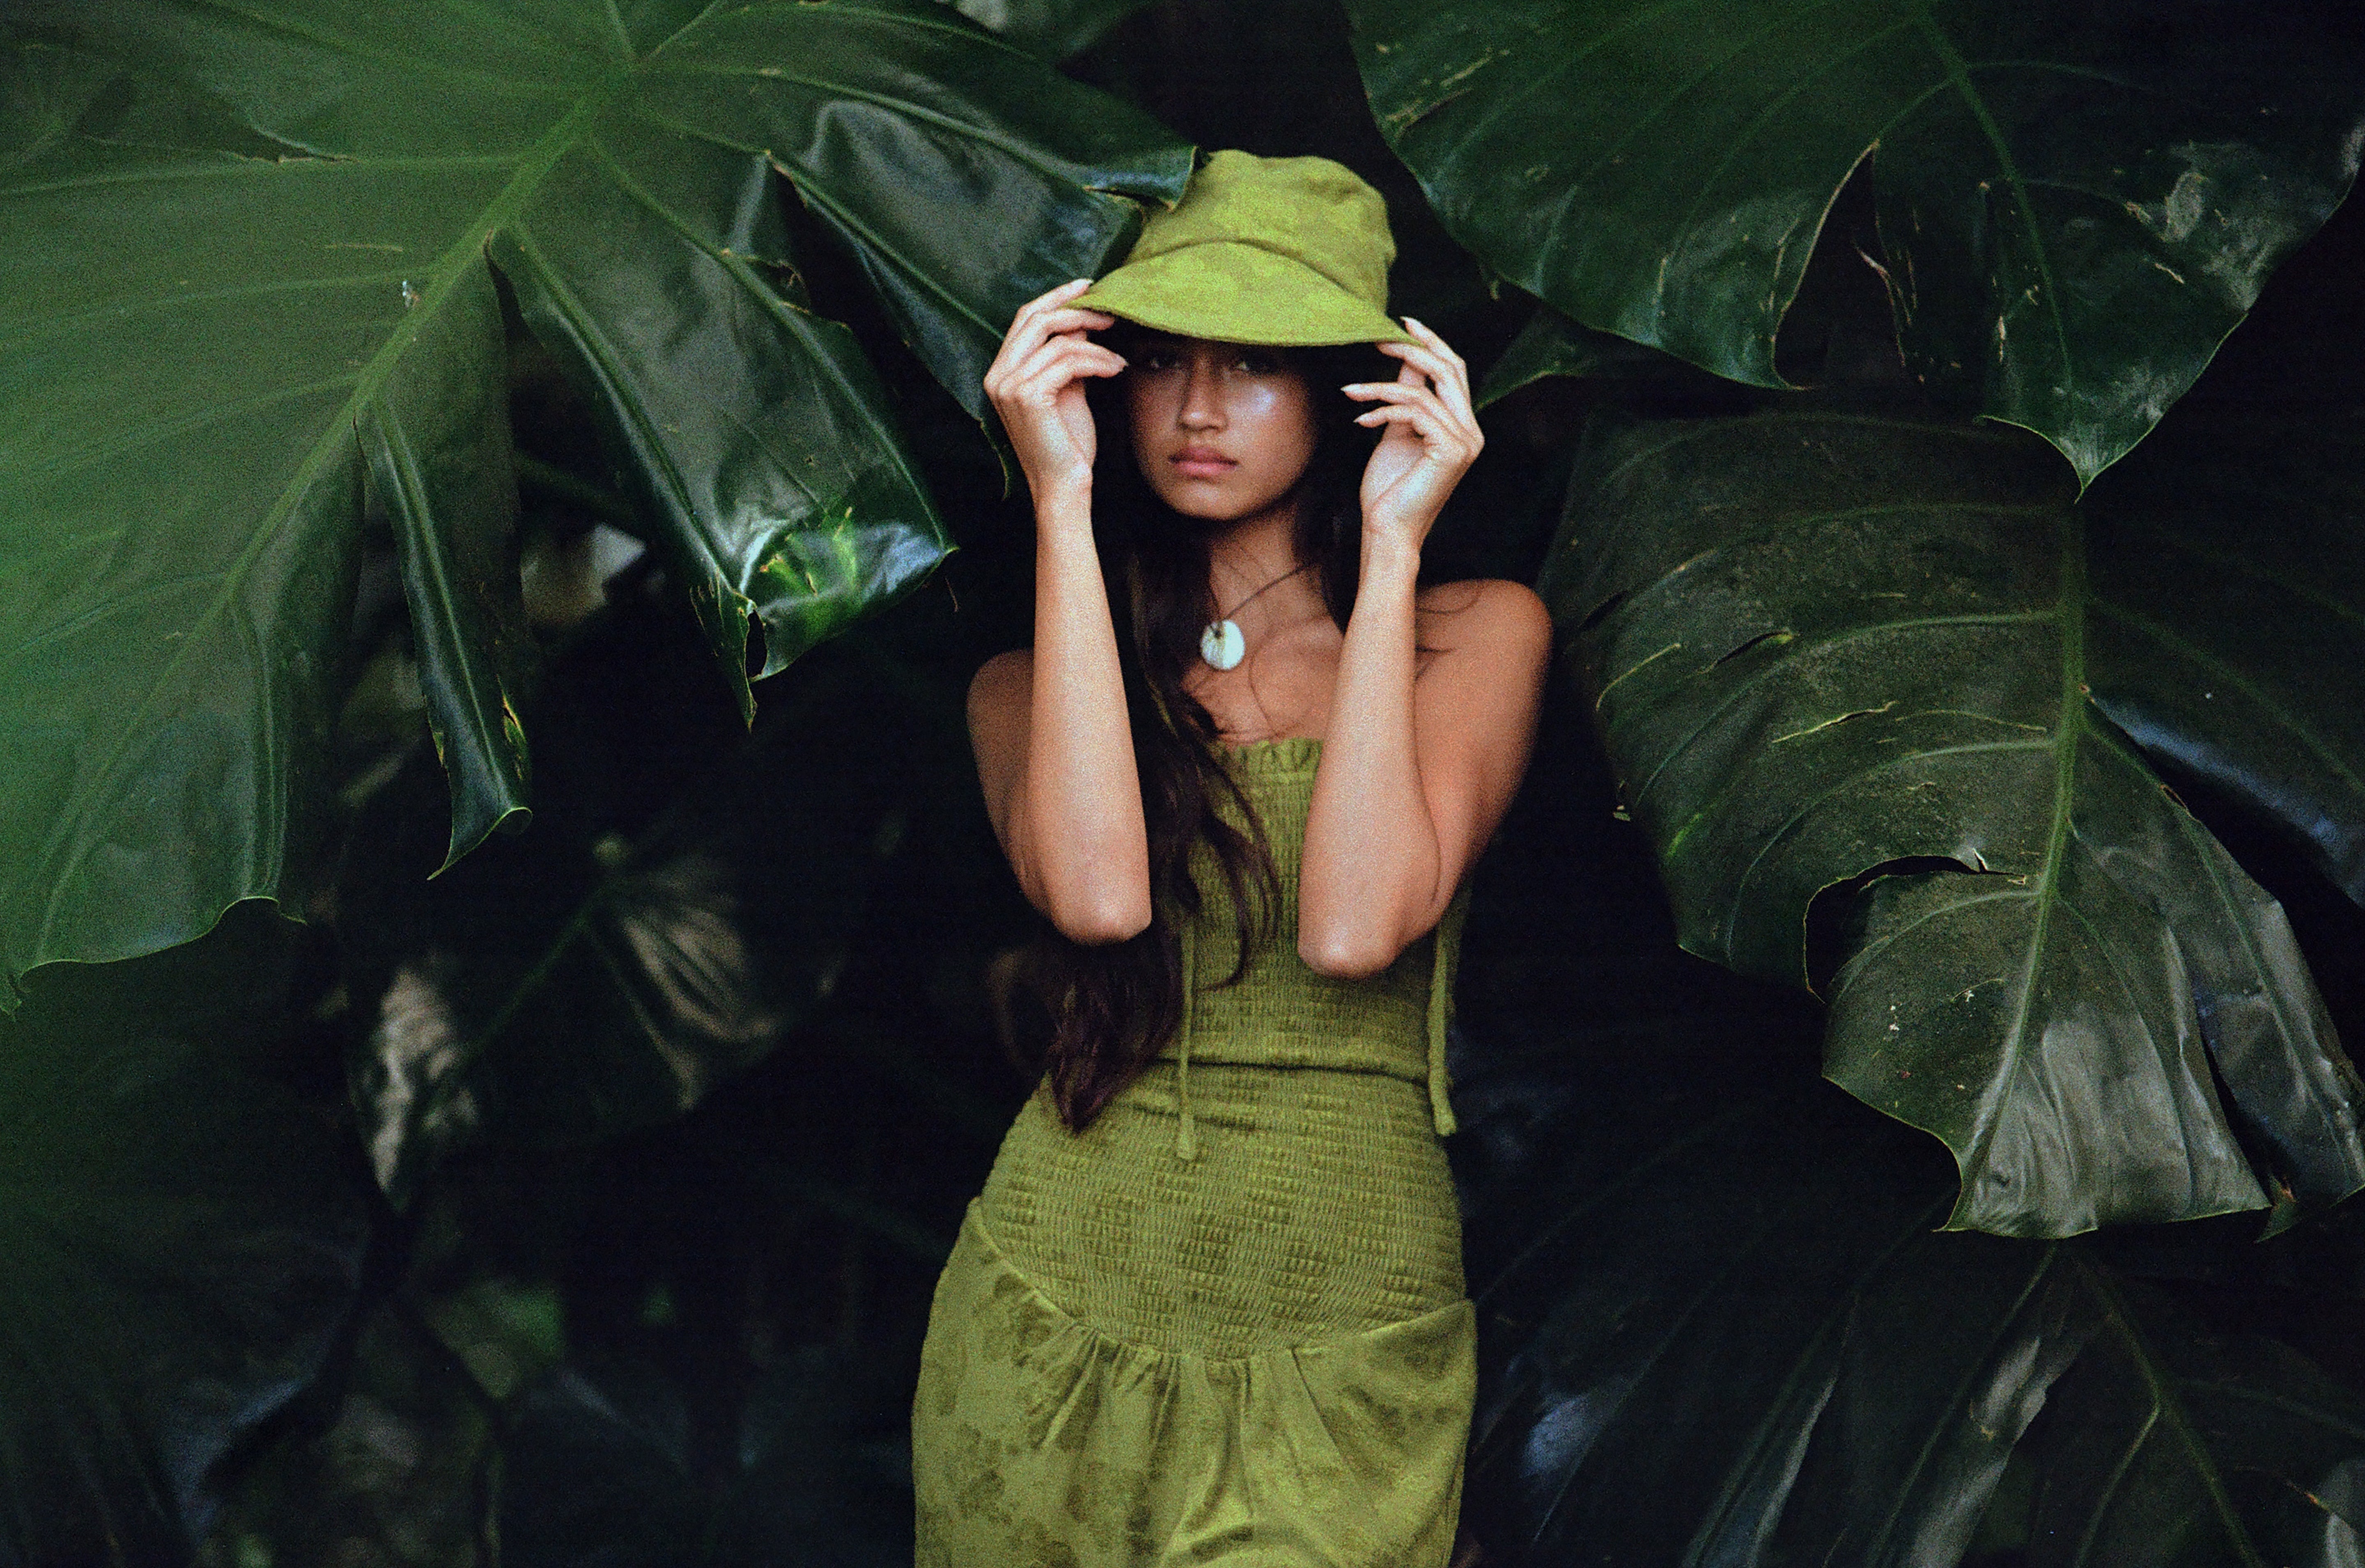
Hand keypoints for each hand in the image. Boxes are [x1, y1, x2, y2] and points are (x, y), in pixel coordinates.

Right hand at [983, 280, 1125, 503]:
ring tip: (1119, 357)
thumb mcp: (1066, 391)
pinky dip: (1099, 361)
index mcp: (1001, 372)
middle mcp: (998, 375)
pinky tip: (1116, 369)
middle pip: (1036, 319)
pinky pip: (1070, 361)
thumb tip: (1084, 323)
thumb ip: (1066, 357)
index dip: (1056, 298)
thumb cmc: (1066, 443)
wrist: (1063, 485)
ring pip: (1059, 341)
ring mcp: (1009, 385)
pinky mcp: (1028, 396)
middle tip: (1111, 311)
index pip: (1025, 319)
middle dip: (1077, 309)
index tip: (1088, 287)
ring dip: (1097, 344)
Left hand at [1343, 318, 1483, 551]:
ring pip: (1423, 392)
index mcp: (1463, 426)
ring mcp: (1466, 443)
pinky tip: (1361, 422)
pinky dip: (1384, 411)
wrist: (1387, 530)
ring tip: (1350, 392)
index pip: (1454, 372)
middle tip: (1377, 337)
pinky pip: (1416, 413)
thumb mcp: (1396, 433)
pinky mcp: (1451, 452)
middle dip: (1412, 348)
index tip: (1403, 322)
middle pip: (1449, 370)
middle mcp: (1472, 432)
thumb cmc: (1388, 489)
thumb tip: (1405, 360)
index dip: (1431, 343)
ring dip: (1380, 388)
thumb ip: (1405, 398)